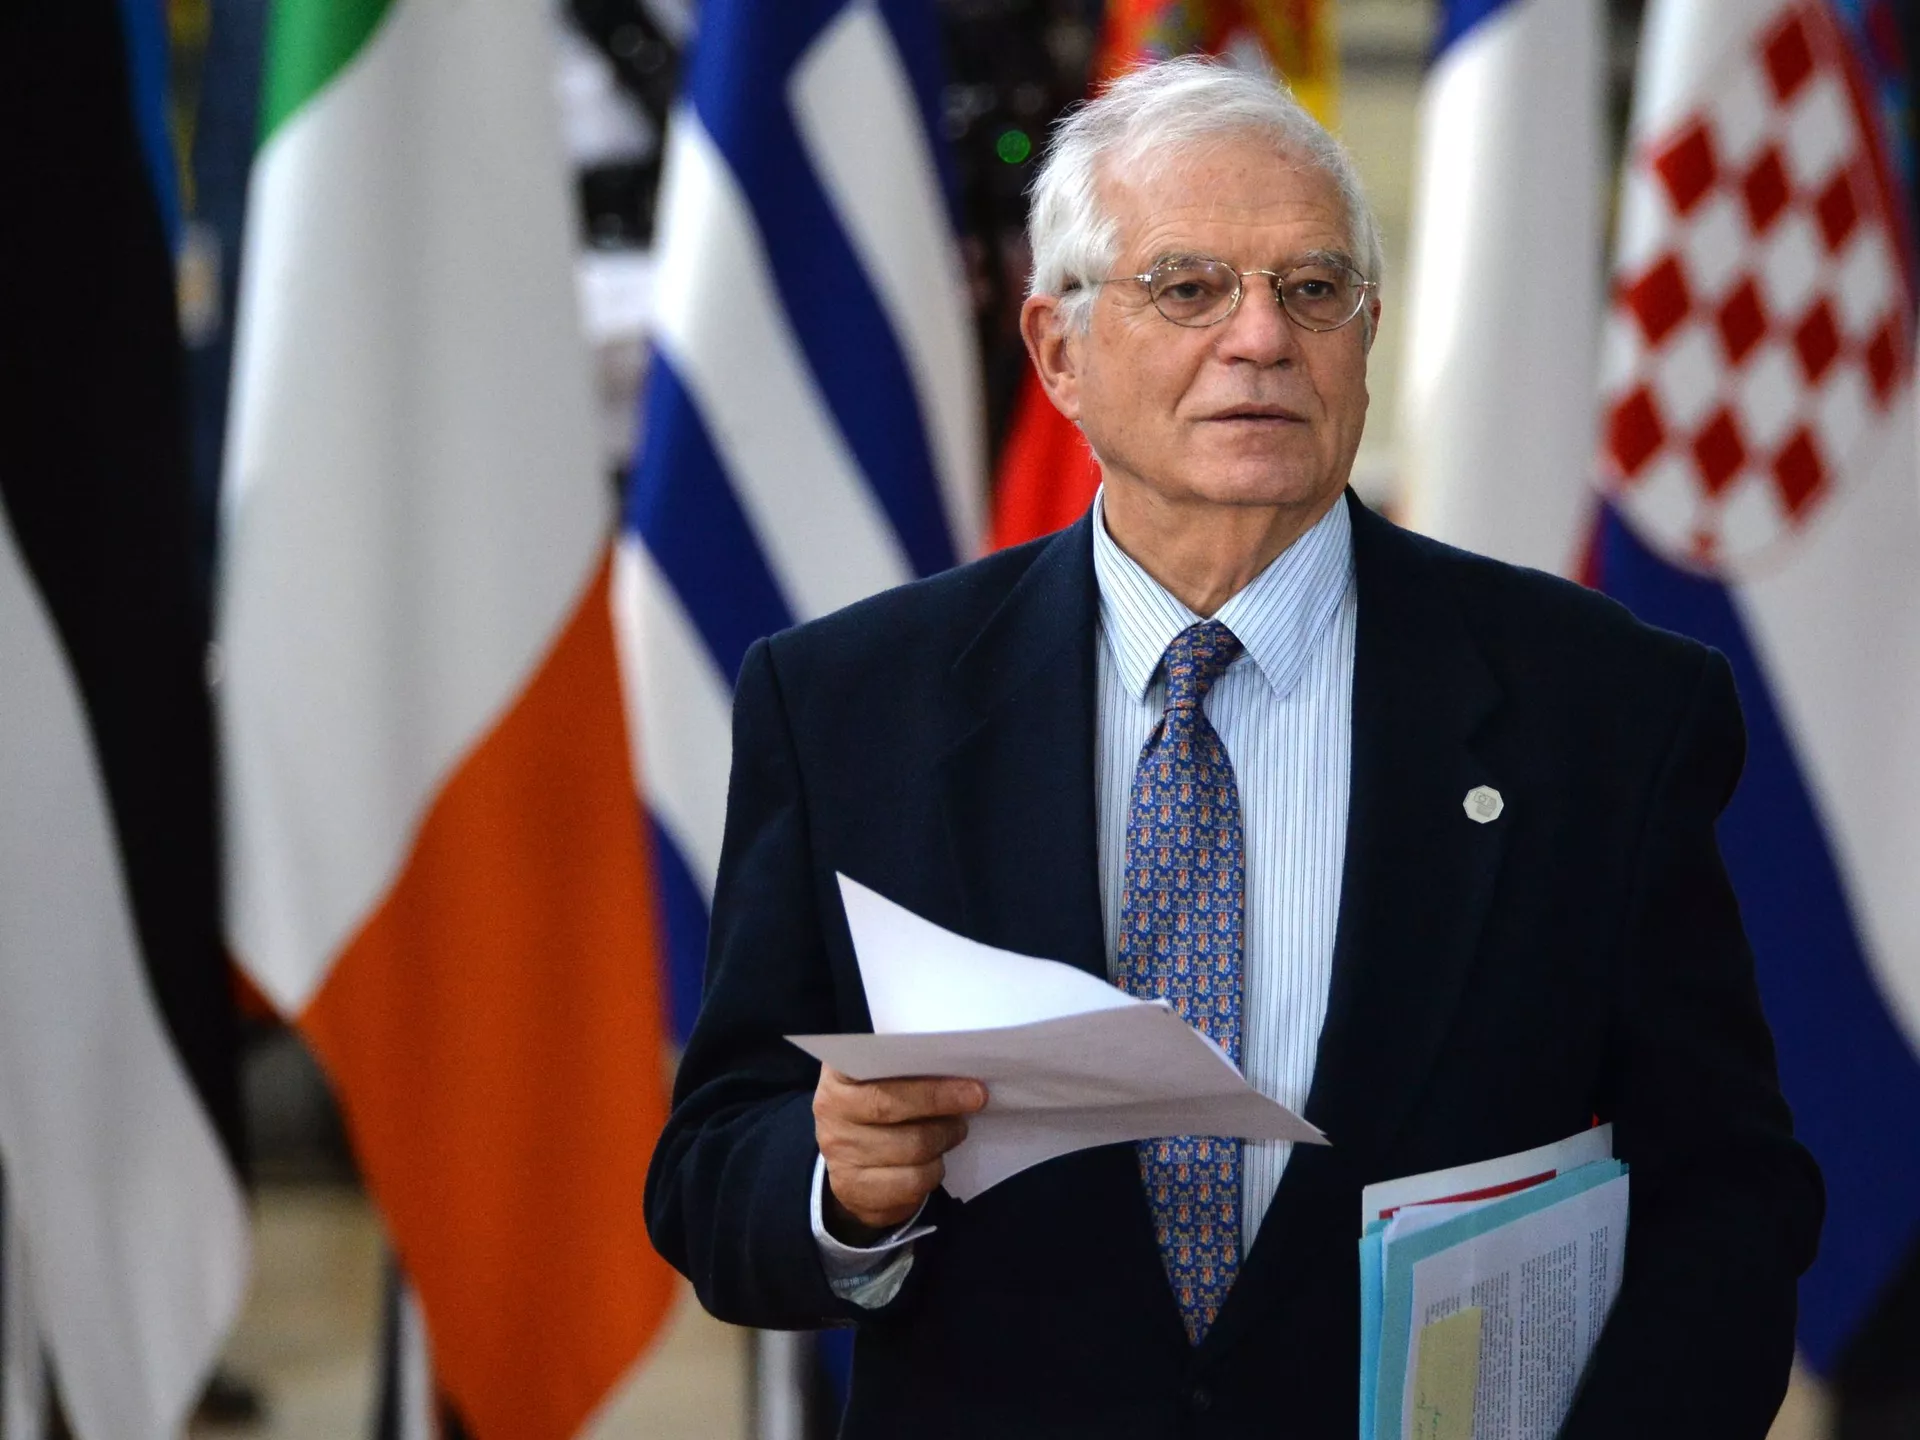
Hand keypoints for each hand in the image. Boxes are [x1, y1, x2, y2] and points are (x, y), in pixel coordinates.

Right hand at [813, 1068, 987, 1241]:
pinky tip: (933, 1162)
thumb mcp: (882, 1075)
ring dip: (942, 1143)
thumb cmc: (877, 1099)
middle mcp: (830, 1115)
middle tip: (973, 1104)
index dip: (932, 1089)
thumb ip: (909, 1067)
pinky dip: (931, 1174)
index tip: (974, 1089)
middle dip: (944, 1112)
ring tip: (952, 1133)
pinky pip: (908, 1186)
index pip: (884, 1080)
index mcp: (838, 1077)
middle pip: (897, 1116)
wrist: (848, 1152)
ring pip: (910, 1155)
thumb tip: (961, 1071)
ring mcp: (838, 1156)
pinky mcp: (852, 1190)